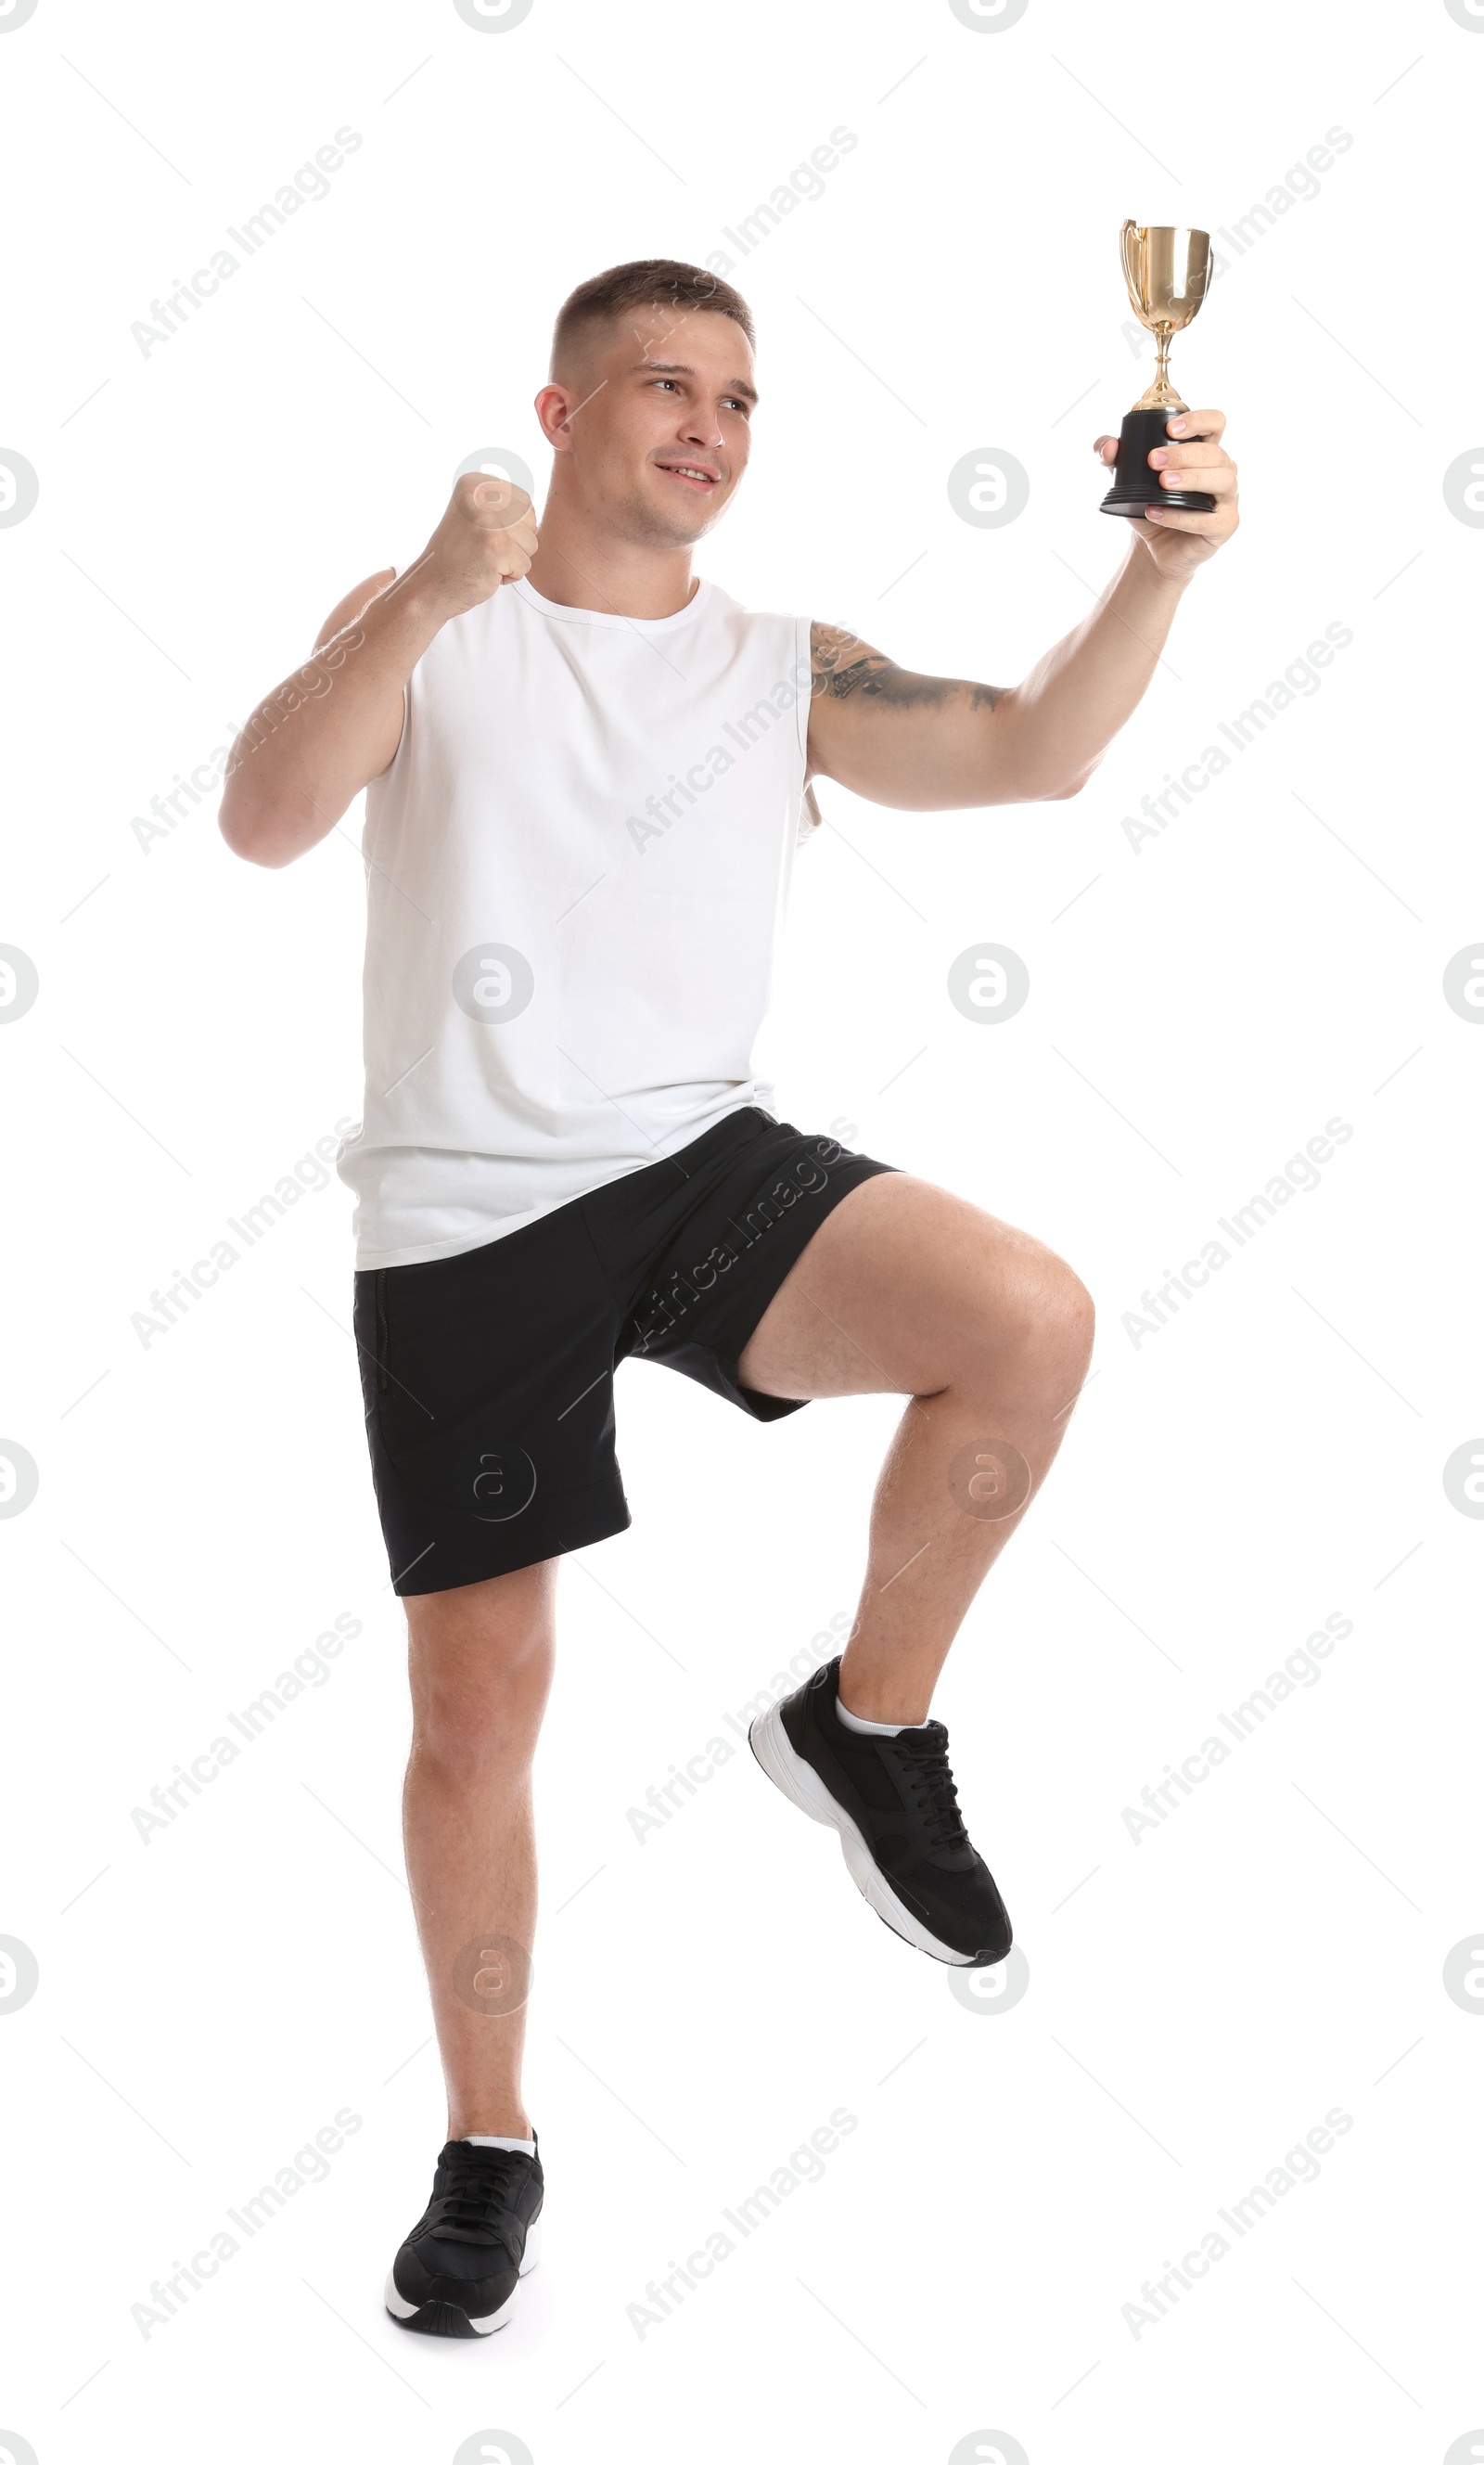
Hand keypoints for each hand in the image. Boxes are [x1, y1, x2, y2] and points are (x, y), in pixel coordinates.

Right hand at [421, 473, 537, 617]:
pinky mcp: (496, 547)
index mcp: (475, 483)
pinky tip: (484, 573)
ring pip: (531, 544)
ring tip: (484, 561)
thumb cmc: (457, 554)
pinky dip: (508, 576)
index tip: (484, 535)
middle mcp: (481, 496)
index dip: (514, 526)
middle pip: (530, 521)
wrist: (431, 584)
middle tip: (483, 550)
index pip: (524, 501)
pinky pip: (524, 566)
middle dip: (515, 544)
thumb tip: (534, 519)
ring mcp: (489, 521)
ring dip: (512, 561)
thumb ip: (502, 509)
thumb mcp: (474, 517)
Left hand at [1093, 409, 1238, 579]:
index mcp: (1205, 451)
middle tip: (1154, 460)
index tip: (1169, 430)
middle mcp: (1223, 470)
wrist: (1153, 548)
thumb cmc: (1149, 505)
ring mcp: (1228, 498)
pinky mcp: (1225, 525)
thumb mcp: (1126, 479)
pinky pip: (1208, 519)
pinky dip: (1181, 516)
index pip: (1215, 422)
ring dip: (1190, 478)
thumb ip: (1112, 458)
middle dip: (1183, 454)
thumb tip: (1109, 446)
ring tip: (1162, 484)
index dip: (1198, 420)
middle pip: (1215, 452)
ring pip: (1221, 479)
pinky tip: (1156, 512)